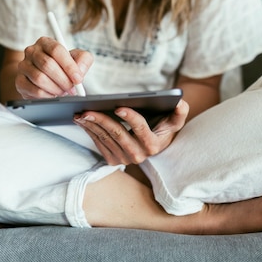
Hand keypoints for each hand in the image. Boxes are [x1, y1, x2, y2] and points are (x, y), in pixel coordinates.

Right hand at [15, 36, 92, 98]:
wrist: (47, 78)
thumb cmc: (63, 66)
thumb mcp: (77, 59)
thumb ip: (83, 60)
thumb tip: (79, 72)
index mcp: (45, 42)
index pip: (56, 50)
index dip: (69, 66)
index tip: (78, 78)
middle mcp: (32, 51)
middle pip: (47, 64)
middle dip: (63, 80)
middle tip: (72, 88)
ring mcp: (23, 66)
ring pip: (40, 78)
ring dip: (56, 88)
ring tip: (63, 92)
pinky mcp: (20, 81)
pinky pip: (34, 90)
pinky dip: (47, 95)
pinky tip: (53, 95)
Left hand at [73, 99, 189, 164]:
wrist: (152, 145)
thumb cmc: (162, 128)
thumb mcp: (174, 121)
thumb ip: (180, 112)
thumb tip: (180, 102)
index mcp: (153, 145)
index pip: (141, 129)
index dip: (131, 117)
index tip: (119, 106)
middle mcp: (139, 155)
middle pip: (117, 134)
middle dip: (101, 121)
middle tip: (88, 109)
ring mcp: (124, 160)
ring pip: (105, 138)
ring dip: (90, 125)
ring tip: (80, 112)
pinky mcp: (112, 160)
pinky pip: (98, 143)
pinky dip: (89, 130)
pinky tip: (82, 120)